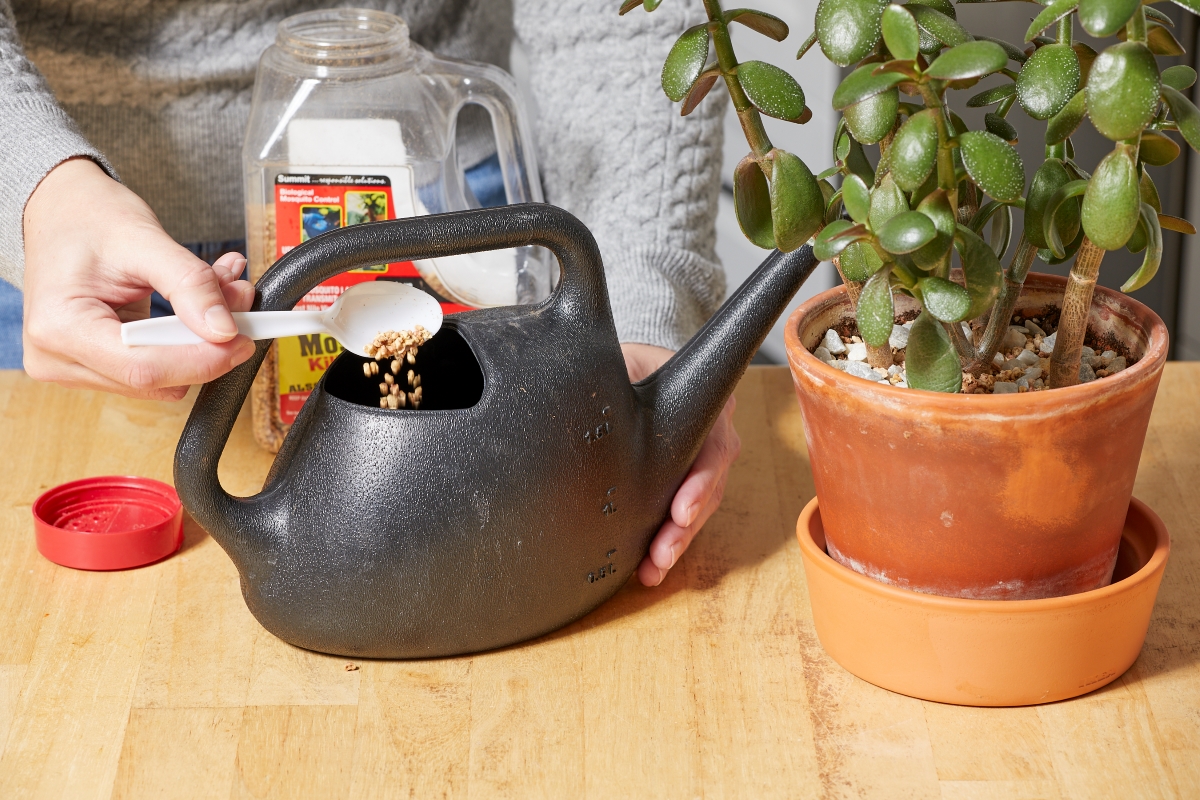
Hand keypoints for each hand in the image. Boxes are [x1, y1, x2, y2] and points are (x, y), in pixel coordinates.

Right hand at [22, 158, 255, 400]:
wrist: (61, 210)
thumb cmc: (88, 217)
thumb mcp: (143, 239)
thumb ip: (189, 284)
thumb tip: (225, 329)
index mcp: (60, 328)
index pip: (143, 368)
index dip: (203, 359)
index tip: (244, 338)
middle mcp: (59, 358)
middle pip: (156, 380)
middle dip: (207, 345)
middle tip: (238, 297)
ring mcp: (74, 367)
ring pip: (163, 380)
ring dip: (200, 340)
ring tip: (216, 290)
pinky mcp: (96, 367)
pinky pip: (157, 368)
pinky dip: (186, 340)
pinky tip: (196, 306)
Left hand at [622, 343, 741, 586]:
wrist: (633, 371)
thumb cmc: (630, 365)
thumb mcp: (627, 363)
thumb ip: (625, 378)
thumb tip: (601, 400)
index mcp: (708, 403)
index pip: (713, 446)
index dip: (699, 482)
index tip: (680, 512)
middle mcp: (715, 433)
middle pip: (709, 486)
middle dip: (685, 526)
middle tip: (662, 553)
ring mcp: (703, 459)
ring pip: (700, 508)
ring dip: (678, 540)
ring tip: (654, 568)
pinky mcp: (687, 481)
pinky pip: (686, 515)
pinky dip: (670, 541)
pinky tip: (650, 568)